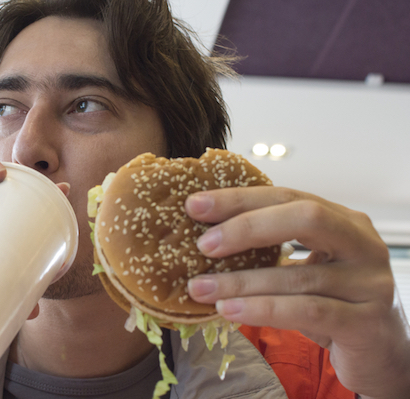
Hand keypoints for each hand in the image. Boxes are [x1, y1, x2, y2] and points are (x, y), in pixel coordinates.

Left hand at [184, 186, 409, 398]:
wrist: (377, 353)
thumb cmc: (330, 304)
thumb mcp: (304, 268)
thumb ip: (271, 249)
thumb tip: (204, 236)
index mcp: (345, 221)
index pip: (289, 196)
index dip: (240, 199)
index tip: (195, 205)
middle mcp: (363, 244)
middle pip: (305, 218)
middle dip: (247, 227)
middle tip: (202, 245)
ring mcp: (370, 283)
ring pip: (298, 274)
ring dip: (241, 282)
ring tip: (201, 288)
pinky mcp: (366, 322)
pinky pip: (307, 311)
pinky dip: (263, 309)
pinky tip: (229, 311)